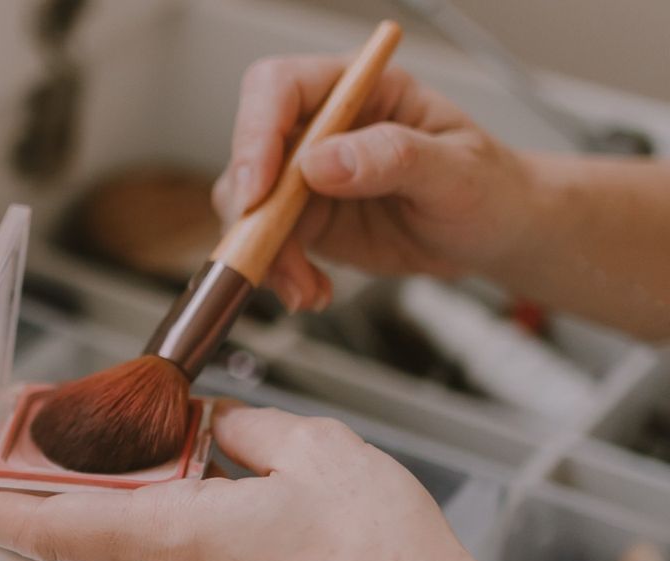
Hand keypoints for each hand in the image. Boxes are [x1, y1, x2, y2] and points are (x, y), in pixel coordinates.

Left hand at [0, 402, 635, 560]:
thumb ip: (246, 427)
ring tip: (91, 434)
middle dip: (34, 480)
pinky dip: (144, 505)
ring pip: (117, 535)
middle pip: (77, 524)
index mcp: (181, 534)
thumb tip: (212, 422)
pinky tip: (173, 466)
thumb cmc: (385, 558)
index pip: (54, 524)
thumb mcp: (316, 450)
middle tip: (11, 432)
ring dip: (91, 489)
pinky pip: (160, 547)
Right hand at [215, 56, 533, 311]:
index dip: (257, 133)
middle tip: (271, 253)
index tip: (259, 188)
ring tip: (305, 287)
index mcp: (359, 91)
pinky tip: (313, 290)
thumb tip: (325, 162)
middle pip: (250, 153)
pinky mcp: (302, 221)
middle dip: (253, 211)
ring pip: (247, 207)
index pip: (280, 88)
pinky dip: (279, 275)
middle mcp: (322, 128)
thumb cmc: (489, 187)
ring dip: (265, 254)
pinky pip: (265, 246)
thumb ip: (395, 157)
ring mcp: (305, 177)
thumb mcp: (458, 170)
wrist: (494, 235)